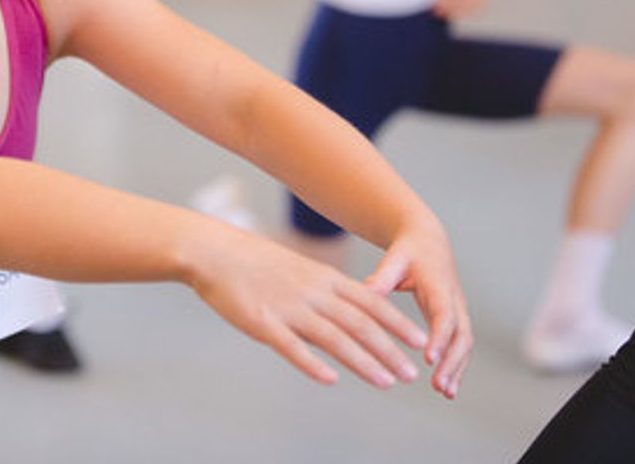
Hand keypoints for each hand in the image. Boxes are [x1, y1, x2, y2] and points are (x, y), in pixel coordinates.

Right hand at [189, 225, 427, 388]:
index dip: (397, 323)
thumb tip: (349, 317)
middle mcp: (313, 292)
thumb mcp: (300, 271)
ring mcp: (289, 307)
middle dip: (389, 350)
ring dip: (364, 362)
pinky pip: (292, 346)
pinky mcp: (262, 322)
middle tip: (411, 373)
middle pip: (360, 323)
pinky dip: (313, 363)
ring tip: (387, 382)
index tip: (419, 340)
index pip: (371, 302)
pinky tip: (331, 380)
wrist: (215, 252)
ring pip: (334, 338)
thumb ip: (325, 294)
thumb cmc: (257, 264)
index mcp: (323, 278)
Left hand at [365, 214, 471, 398]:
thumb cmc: (408, 250)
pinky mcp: (455, 319)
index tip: (429, 358)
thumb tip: (367, 292)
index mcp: (439, 285)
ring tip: (444, 392)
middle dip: (452, 361)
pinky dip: (456, 366)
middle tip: (438, 385)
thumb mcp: (395, 258)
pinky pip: (460, 345)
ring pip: (465, 343)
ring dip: (457, 368)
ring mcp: (458, 310)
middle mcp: (454, 300)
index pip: (444, 315)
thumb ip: (383, 276)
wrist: (428, 241)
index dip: (439, 337)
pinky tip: (446, 388)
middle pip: (462, 335)